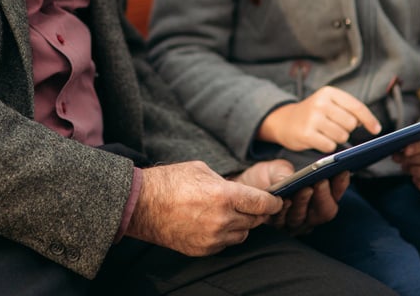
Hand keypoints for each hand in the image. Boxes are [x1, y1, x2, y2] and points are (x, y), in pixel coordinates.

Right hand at [127, 161, 282, 255]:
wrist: (143, 205)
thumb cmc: (171, 182)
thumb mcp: (203, 170)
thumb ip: (226, 183)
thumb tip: (240, 191)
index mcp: (225, 196)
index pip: (262, 204)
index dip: (273, 202)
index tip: (277, 201)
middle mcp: (223, 219)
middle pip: (255, 220)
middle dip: (257, 211)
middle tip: (252, 204)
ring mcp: (213, 237)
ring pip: (243, 233)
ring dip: (242, 223)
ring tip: (228, 212)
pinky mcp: (203, 249)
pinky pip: (226, 243)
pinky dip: (226, 234)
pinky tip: (214, 222)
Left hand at [233, 159, 349, 235]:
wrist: (245, 185)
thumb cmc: (269, 176)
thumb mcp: (279, 169)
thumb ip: (289, 172)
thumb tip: (298, 178)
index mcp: (318, 198)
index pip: (335, 195)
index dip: (341, 185)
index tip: (341, 171)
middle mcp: (310, 213)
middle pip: (325, 211)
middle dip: (324, 196)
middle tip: (321, 181)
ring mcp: (295, 222)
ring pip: (305, 218)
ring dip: (305, 202)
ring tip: (305, 188)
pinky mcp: (278, 226)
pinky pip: (284, 221)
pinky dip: (286, 210)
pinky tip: (285, 199)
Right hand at [257, 86, 381, 152]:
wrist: (284, 120)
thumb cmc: (313, 113)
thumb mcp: (328, 103)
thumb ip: (349, 109)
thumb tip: (370, 124)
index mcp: (329, 92)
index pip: (356, 107)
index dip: (369, 120)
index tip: (376, 129)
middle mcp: (320, 103)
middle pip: (351, 124)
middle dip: (347, 129)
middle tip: (334, 126)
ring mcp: (313, 118)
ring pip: (342, 136)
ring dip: (337, 138)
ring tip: (325, 132)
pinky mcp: (306, 134)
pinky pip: (330, 146)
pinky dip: (328, 146)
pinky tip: (318, 139)